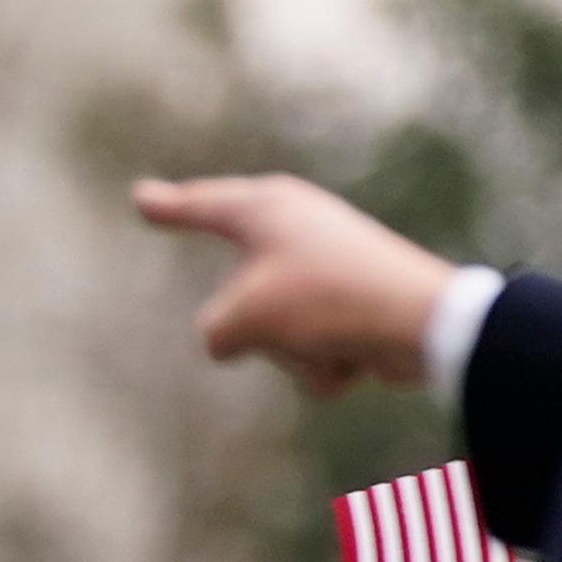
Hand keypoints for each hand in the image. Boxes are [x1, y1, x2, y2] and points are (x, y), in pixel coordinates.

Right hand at [128, 176, 458, 397]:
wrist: (421, 323)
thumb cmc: (326, 301)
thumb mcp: (242, 318)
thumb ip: (213, 331)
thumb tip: (230, 341)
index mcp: (265, 208)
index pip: (199, 205)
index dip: (166, 207)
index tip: (141, 198)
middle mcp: (295, 227)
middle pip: (238, 294)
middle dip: (261, 330)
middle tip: (300, 323)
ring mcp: (325, 266)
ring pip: (274, 330)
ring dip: (293, 353)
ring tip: (326, 342)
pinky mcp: (351, 303)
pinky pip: (311, 346)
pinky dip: (326, 362)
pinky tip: (354, 355)